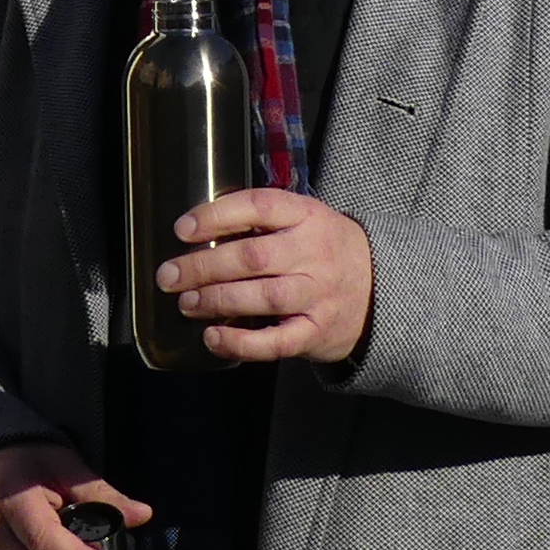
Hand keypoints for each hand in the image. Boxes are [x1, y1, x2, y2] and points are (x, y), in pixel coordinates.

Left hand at [163, 188, 375, 364]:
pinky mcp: (317, 333)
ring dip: (217, 300)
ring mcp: (318, 295)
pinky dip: (241, 343)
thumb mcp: (304, 219)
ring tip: (186, 303)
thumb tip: (196, 229)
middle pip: (253, 257)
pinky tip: (213, 338)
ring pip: (263, 297)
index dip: (217, 215)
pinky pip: (277, 342)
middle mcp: (314, 253)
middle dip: (203, 266)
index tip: (182, 229)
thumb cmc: (325, 249)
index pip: (259, 206)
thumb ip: (262, 221)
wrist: (381, 290)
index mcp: (307, 216)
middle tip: (168, 276)